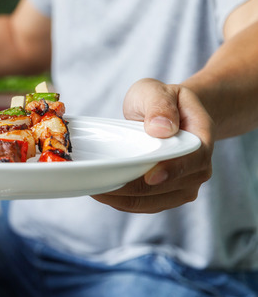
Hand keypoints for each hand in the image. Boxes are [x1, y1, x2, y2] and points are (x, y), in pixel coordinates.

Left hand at [91, 78, 213, 212]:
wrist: (169, 114)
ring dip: (122, 199)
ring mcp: (184, 185)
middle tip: (99, 181)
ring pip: (152, 202)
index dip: (172, 171)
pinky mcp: (167, 196)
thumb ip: (159, 105)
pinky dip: (122, 202)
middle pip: (168, 187)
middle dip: (134, 188)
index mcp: (201, 139)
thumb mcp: (157, 91)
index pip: (193, 160)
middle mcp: (199, 167)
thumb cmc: (161, 101)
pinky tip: (102, 193)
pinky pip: (144, 206)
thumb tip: (161, 128)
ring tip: (94, 188)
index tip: (149, 176)